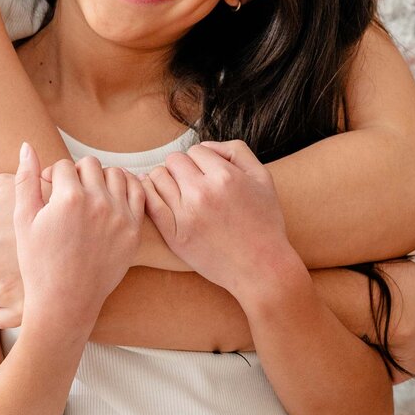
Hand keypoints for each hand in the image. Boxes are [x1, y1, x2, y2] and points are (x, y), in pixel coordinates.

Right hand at [15, 142, 144, 333]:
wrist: (65, 301)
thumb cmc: (38, 262)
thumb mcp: (23, 220)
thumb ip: (26, 180)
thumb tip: (27, 145)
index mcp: (69, 198)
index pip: (63, 166)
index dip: (51, 177)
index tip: (47, 193)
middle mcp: (99, 202)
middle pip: (89, 165)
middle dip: (76, 175)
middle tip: (66, 195)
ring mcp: (120, 216)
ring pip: (115, 174)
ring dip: (101, 179)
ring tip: (88, 197)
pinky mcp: (134, 230)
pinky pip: (137, 193)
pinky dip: (125, 189)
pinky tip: (110, 200)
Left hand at [140, 139, 298, 300]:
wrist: (262, 268)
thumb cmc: (265, 223)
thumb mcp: (263, 178)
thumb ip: (236, 152)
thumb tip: (206, 146)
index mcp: (225, 177)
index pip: (196, 150)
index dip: (202, 161)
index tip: (208, 175)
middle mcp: (203, 193)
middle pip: (174, 160)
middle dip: (183, 168)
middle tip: (193, 184)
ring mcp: (185, 214)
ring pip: (158, 177)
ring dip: (166, 180)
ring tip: (179, 192)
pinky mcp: (173, 234)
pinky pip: (149, 202)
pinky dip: (150, 194)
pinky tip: (159, 198)